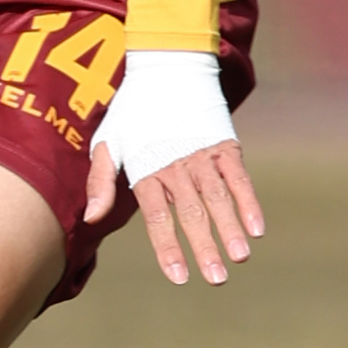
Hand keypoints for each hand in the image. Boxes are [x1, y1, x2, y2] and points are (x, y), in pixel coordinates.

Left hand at [81, 49, 263, 286]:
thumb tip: (90, 219)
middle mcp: (175, 165)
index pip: (157, 217)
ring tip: (240, 258)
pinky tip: (258, 227)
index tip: (179, 277)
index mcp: (146, 169)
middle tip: (216, 279)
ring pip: (218, 198)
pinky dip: (249, 202)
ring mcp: (202, 155)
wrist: (167, 68)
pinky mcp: (225, 144)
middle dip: (204, 247)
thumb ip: (100, 182)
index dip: (168, 248)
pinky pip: (239, 177)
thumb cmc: (134, 112)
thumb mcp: (109, 142)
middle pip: (191, 213)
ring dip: (230, 229)